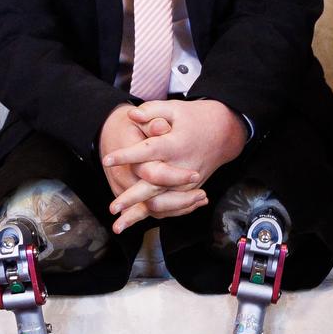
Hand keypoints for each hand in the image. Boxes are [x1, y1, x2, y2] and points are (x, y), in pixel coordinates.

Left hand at [103, 99, 244, 231]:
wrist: (225, 132)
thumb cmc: (196, 118)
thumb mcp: (175, 108)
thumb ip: (152, 111)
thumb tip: (132, 114)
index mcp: (175, 145)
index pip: (147, 151)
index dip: (126, 155)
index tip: (107, 159)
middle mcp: (181, 167)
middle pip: (153, 187)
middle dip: (131, 199)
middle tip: (113, 207)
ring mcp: (187, 183)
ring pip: (161, 204)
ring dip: (139, 215)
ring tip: (119, 225)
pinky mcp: (189, 190)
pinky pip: (170, 208)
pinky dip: (153, 216)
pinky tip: (134, 221)